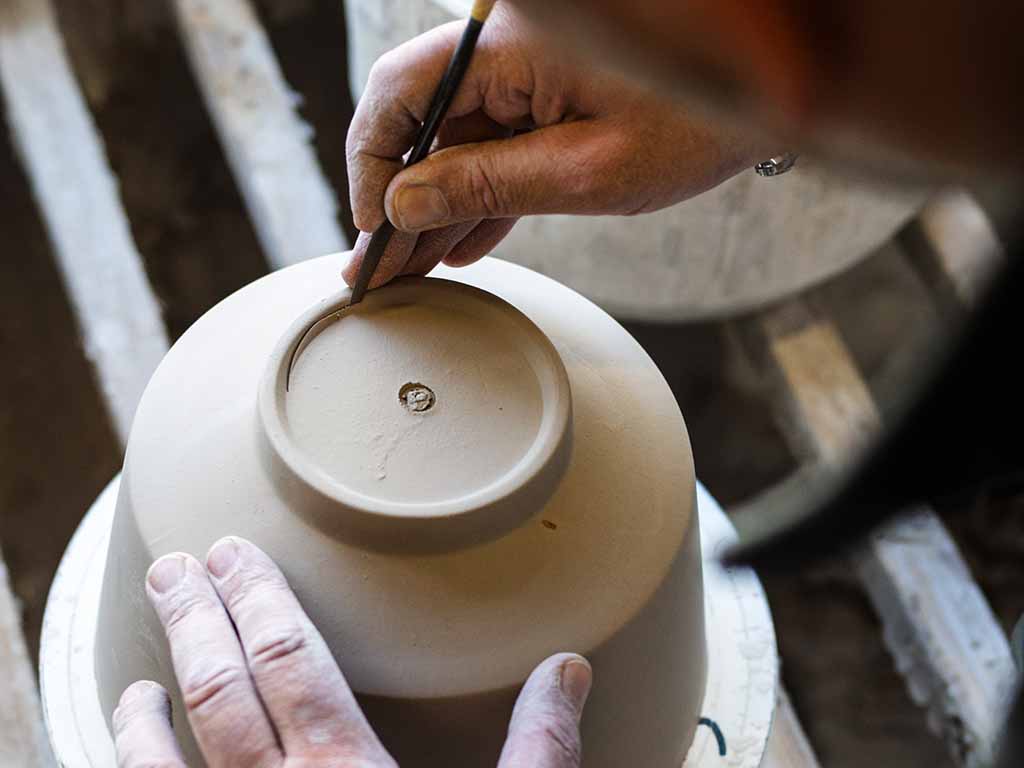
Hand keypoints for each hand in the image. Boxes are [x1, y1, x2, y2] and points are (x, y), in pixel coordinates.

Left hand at [113, 536, 591, 766]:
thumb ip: (540, 748)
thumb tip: (568, 669)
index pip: (288, 656)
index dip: (256, 596)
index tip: (231, 552)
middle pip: (221, 687)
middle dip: (194, 617)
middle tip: (172, 567)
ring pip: (166, 756)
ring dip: (151, 694)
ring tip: (144, 653)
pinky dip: (136, 766)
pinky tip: (132, 737)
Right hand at [343, 4, 765, 289]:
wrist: (768, 95)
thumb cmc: (698, 122)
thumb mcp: (587, 172)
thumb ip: (486, 186)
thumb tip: (403, 206)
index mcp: (510, 44)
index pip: (399, 93)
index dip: (372, 166)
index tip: (372, 229)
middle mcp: (507, 47)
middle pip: (421, 124)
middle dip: (400, 203)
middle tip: (379, 271)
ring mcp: (528, 72)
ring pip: (456, 142)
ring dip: (437, 208)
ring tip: (414, 271)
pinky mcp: (550, 95)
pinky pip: (498, 146)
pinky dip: (481, 195)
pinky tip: (461, 244)